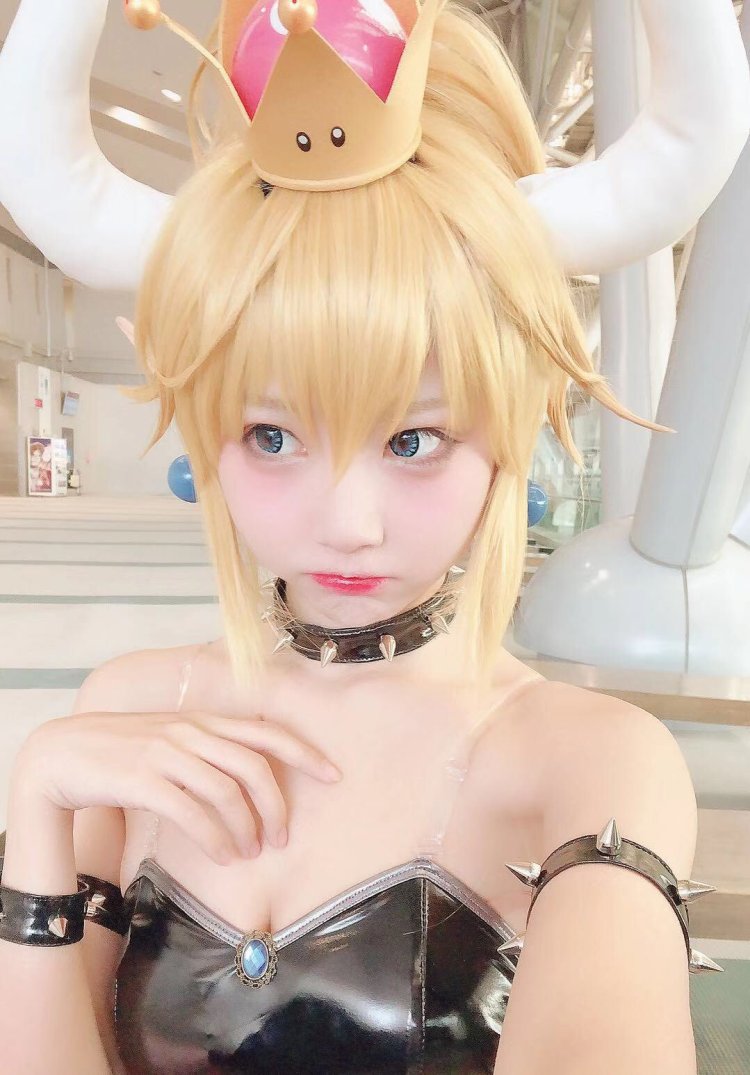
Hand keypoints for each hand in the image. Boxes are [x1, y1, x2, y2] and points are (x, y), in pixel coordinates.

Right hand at [11, 711, 341, 864]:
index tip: (334, 775)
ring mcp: (168, 753)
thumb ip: (210, 751)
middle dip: (276, 805)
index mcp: (204, 722)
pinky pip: (191, 811)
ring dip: (246, 828)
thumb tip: (252, 780)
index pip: (266, 733)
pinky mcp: (143, 779)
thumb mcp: (174, 742)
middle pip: (253, 767)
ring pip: (226, 791)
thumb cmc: (126, 752)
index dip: (304, 753)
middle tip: (282, 838)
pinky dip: (215, 836)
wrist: (64, 753)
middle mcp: (191, 732)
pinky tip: (224, 855)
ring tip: (250, 853)